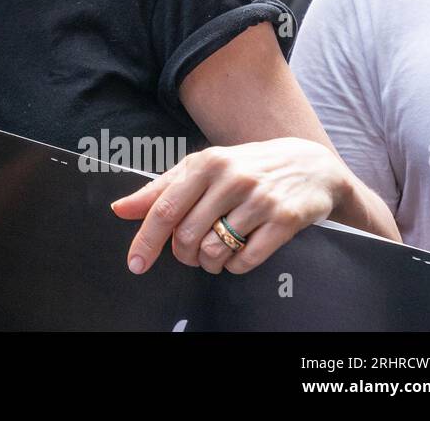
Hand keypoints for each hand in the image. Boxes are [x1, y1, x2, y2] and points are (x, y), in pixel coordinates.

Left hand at [110, 138, 348, 274]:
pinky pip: (246, 259)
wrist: (310, 165)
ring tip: (215, 254)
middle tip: (191, 252)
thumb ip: (160, 189)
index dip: (146, 239)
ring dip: (209, 263)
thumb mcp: (201, 168)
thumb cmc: (244, 167)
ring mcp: (260, 198)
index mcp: (205, 163)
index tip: (135, 263)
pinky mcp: (285, 219)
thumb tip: (119, 209)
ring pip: (214, 250)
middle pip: (187, 235)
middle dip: (183, 254)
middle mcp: (231, 178)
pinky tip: (238, 255)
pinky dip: (235, 266)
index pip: (165, 208)